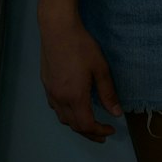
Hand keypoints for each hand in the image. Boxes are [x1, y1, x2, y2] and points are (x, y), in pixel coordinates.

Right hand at [39, 16, 122, 142]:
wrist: (57, 28)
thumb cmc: (81, 46)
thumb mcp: (100, 68)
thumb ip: (108, 93)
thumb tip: (116, 113)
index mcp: (75, 97)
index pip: (86, 126)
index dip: (99, 132)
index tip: (111, 130)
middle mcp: (60, 98)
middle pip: (74, 126)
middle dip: (89, 133)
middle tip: (102, 133)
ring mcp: (50, 92)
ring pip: (63, 118)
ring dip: (77, 125)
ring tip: (89, 123)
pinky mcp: (46, 84)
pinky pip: (55, 107)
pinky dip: (66, 114)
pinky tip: (72, 107)